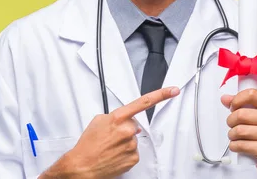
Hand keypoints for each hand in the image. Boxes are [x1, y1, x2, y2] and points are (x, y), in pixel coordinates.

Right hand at [40, 86, 179, 178]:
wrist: (83, 166)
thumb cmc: (88, 144)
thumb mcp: (97, 122)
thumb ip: (115, 116)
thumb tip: (129, 121)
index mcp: (117, 118)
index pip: (143, 103)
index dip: (161, 95)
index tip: (173, 91)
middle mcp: (127, 130)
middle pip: (134, 125)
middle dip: (125, 129)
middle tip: (110, 137)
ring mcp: (131, 145)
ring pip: (133, 139)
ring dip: (124, 142)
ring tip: (109, 147)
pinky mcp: (133, 158)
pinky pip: (134, 152)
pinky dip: (125, 153)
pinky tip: (114, 154)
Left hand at [222, 89, 256, 178]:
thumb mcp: (256, 116)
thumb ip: (240, 105)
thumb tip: (225, 99)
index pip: (251, 94)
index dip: (237, 100)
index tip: (233, 107)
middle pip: (241, 114)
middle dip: (231, 121)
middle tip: (233, 125)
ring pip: (239, 130)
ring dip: (232, 135)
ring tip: (236, 137)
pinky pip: (240, 145)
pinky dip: (234, 146)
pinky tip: (238, 146)